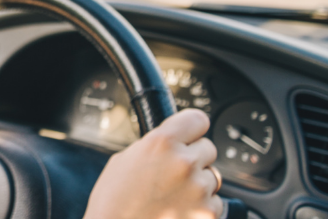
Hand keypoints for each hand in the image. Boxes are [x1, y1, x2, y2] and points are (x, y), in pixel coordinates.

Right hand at [84, 109, 222, 218]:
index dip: (192, 128)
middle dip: (194, 158)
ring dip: (198, 183)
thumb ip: (153, 147)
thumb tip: (172, 143)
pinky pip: (214, 202)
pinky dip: (201, 207)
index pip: (198, 119)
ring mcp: (198, 189)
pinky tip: (178, 210)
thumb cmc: (113, 203)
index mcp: (162, 143)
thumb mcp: (124, 160)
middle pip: (208, 148)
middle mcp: (184, 162)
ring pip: (213, 176)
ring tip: (173, 196)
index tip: (190, 135)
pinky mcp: (207, 213)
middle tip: (173, 173)